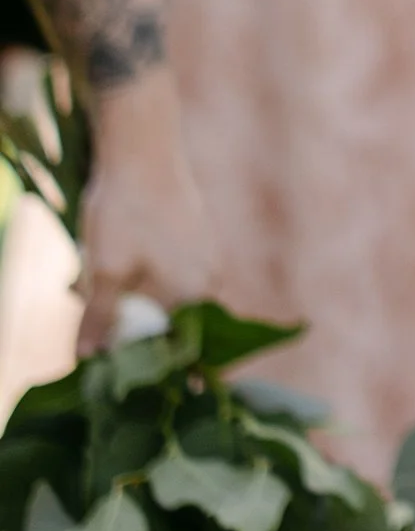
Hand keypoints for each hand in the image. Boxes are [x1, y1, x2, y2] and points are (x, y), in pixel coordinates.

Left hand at [76, 66, 214, 352]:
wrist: (143, 147)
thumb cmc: (125, 212)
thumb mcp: (104, 270)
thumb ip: (100, 319)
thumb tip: (88, 361)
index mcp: (194, 295)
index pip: (183, 350)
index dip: (166, 369)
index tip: (155, 384)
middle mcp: (210, 279)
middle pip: (180, 326)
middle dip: (147, 336)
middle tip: (112, 342)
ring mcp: (207, 255)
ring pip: (176, 297)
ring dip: (146, 307)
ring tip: (105, 298)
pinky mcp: (198, 236)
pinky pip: (177, 274)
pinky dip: (153, 282)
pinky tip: (121, 268)